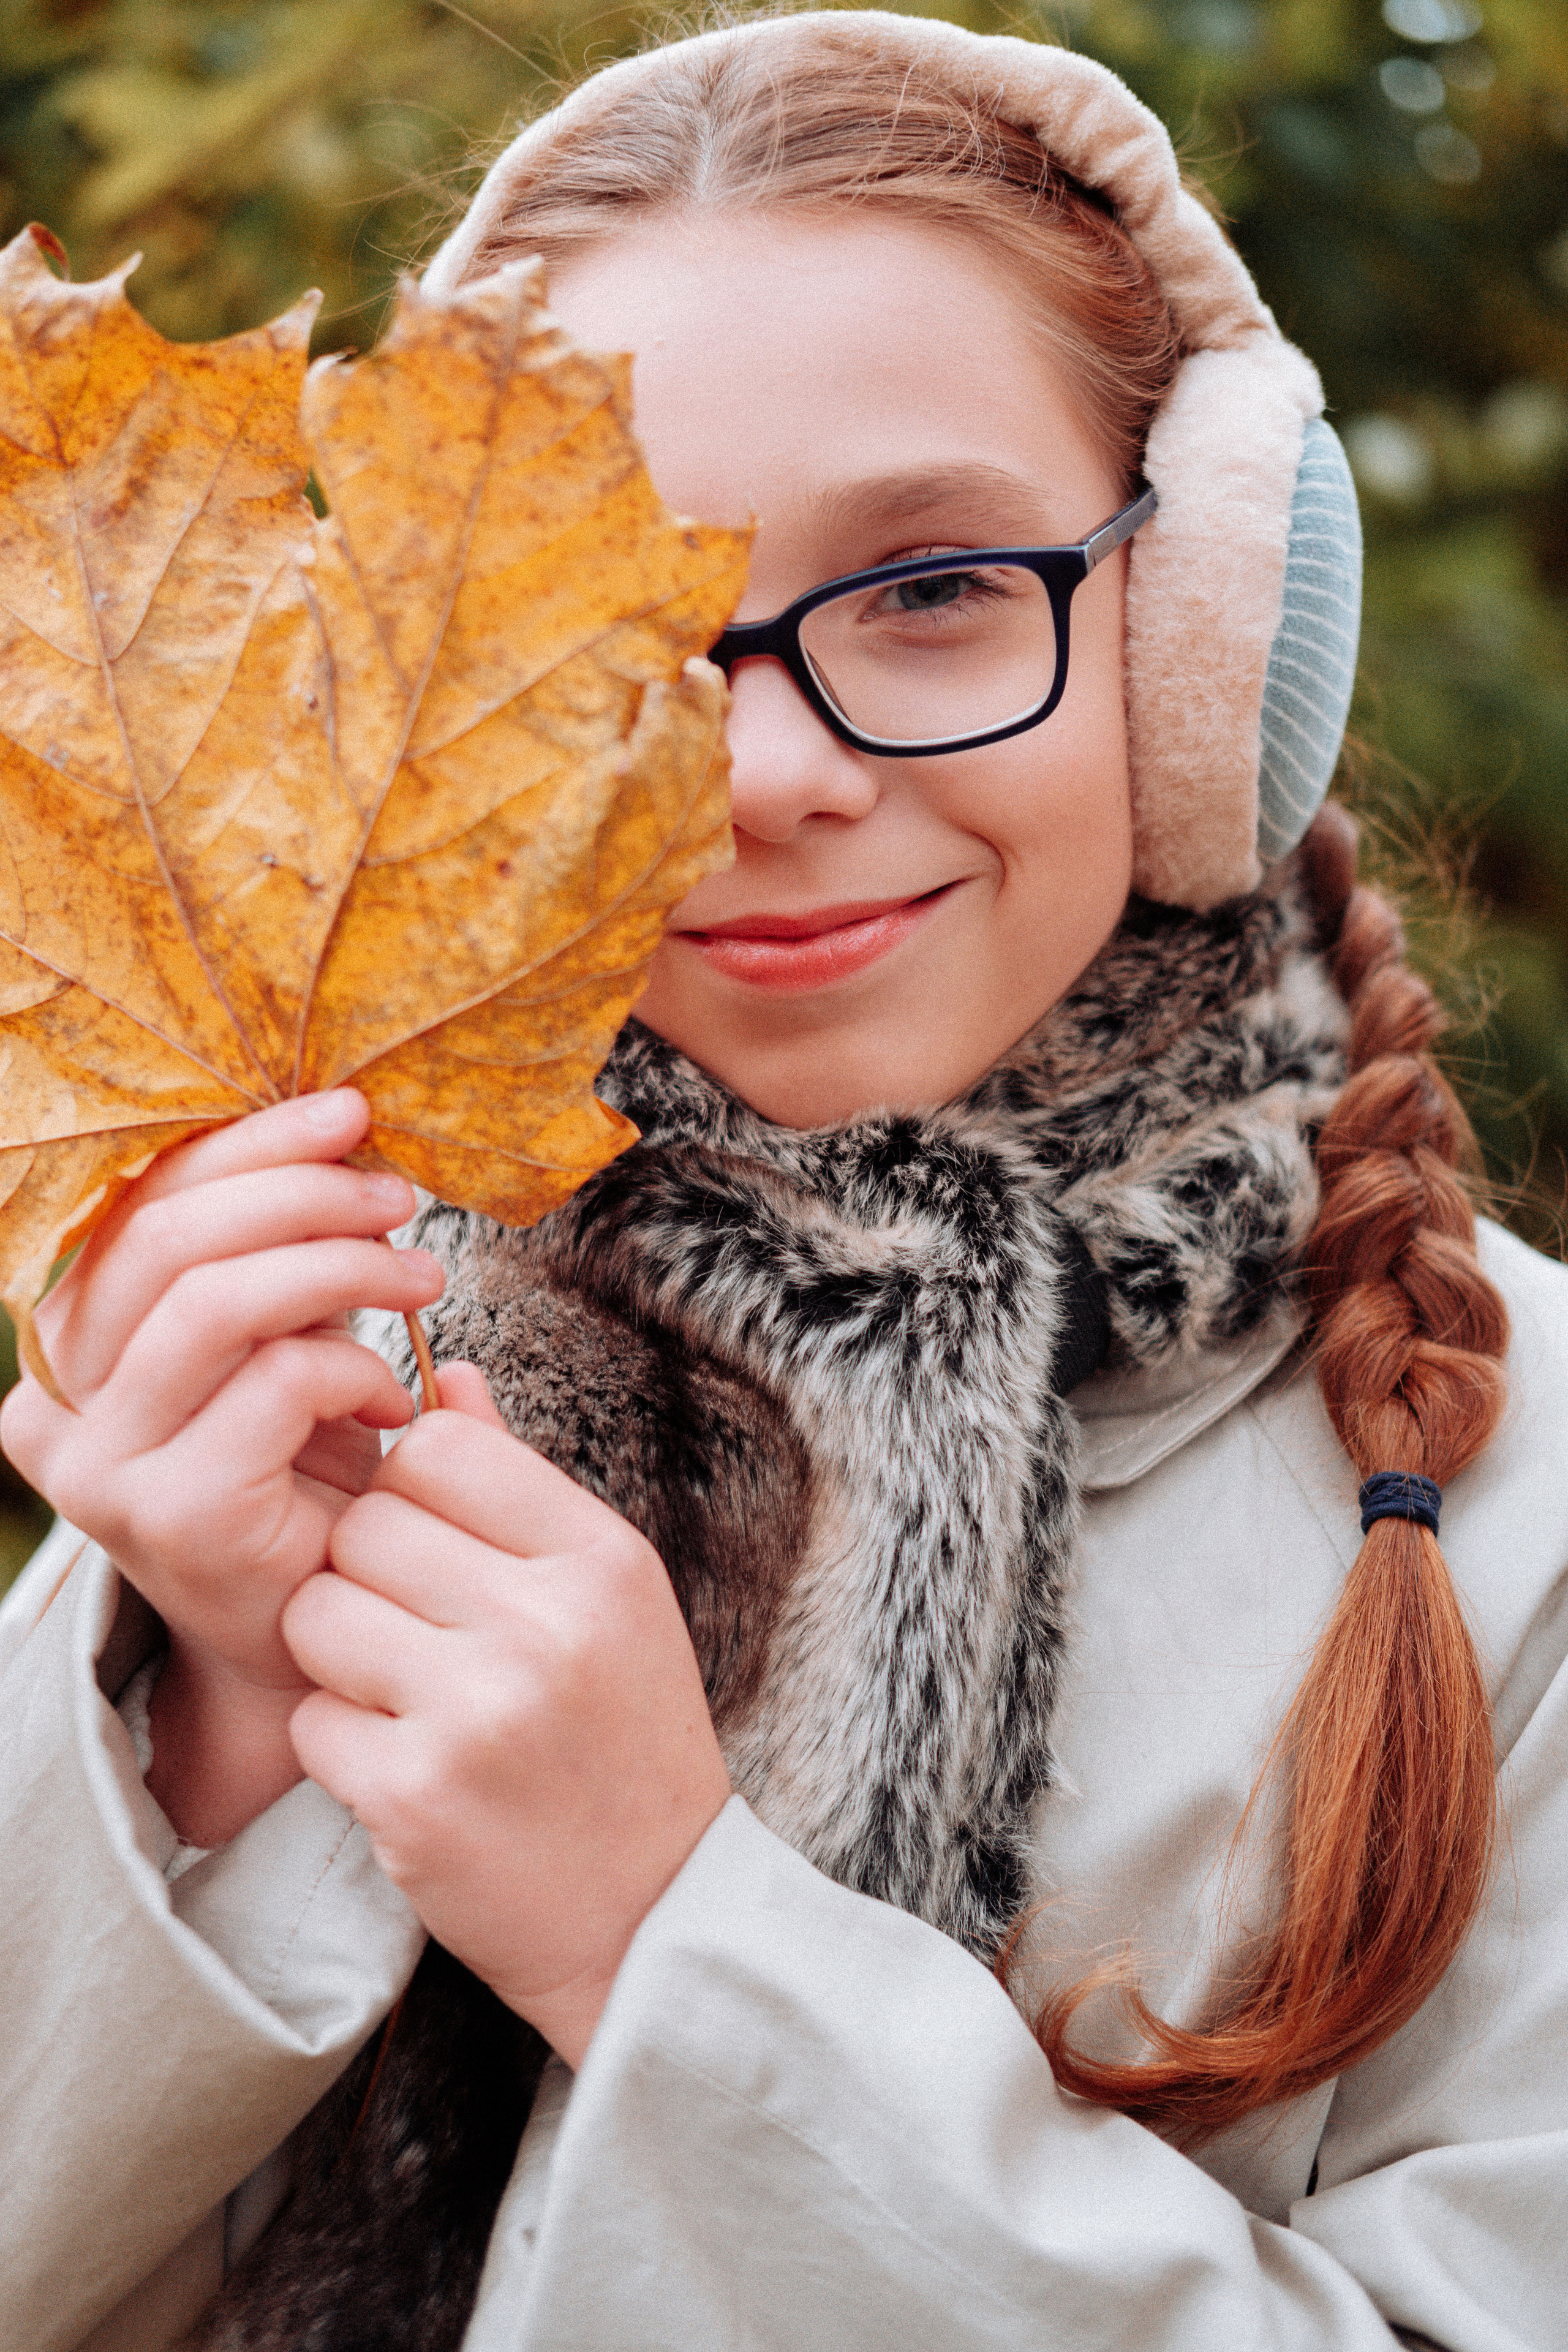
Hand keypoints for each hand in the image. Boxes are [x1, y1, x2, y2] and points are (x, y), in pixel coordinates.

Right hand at [0, 1091, 444, 1842]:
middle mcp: (53, 1401)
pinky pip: (276, 1382)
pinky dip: (354, 1366)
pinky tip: (395, 1400)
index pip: (139, 1201)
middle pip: (168, 1236)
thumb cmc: (300, 1470)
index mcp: (62, 1341)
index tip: (349, 1114)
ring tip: (422, 1278)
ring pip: (219, 1300)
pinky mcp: (172, 1513)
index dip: (247, 1144)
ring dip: (341, 1266)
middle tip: (398, 1198)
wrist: (313, 1632)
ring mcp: (100, 1464)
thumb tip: (341, 1128)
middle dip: (300, 1193)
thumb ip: (275, 1247)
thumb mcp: (276, 1337)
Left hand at [282, 1366, 732, 2067]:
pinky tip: (402, 1767)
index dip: (411, 1485)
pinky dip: (338, 1742)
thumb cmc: (623, 1736)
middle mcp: (544, 1625)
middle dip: (368, 1569)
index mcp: (599, 1561)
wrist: (651, 1916)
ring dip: (338, 1652)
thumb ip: (519, 1485)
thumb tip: (448, 1376)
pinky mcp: (413, 1796)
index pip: (441, 1447)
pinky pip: (310, 1717)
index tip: (434, 1540)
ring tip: (404, 1694)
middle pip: (367, 1521)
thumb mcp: (606, 1596)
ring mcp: (477, 1713)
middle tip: (415, 1629)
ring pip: (317, 1611)